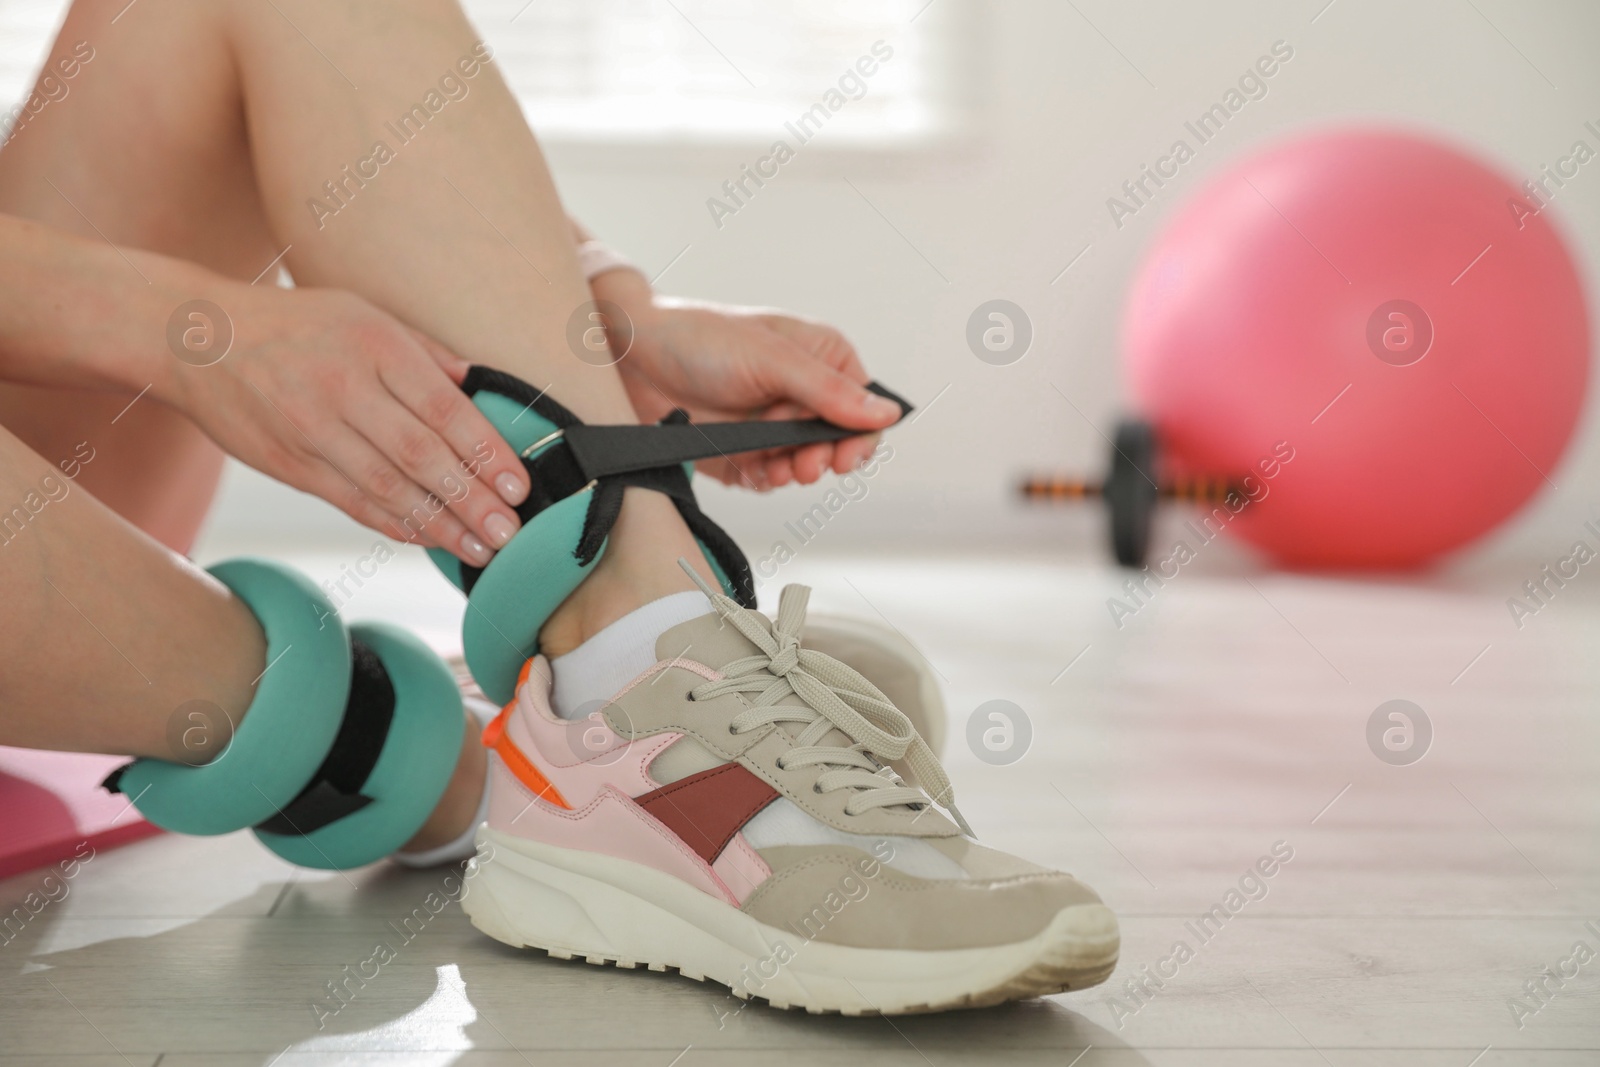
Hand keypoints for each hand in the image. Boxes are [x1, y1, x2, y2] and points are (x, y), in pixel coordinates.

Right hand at [155, 284, 529, 565]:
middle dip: (472, 500)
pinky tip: (429, 539)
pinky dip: (395, 524)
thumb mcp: (365, 314)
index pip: (444, 409)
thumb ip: (425, 353)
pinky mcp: (289, 463)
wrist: (197, 338)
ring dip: (440, 525)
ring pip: (387, 488)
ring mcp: (312, 430)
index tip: (520, 485)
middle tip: (510, 532)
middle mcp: (344, 389)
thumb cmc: (298, 323)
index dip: (486, 452)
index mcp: (375, 346)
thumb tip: (482, 386)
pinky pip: (352, 501)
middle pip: (421, 456)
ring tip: (480, 549)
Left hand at [593, 271, 902, 489]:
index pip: (862, 407)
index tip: (844, 456)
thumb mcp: (771, 359)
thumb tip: (886, 414)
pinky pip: (769, 479)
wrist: (628, 356)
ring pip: (805, 465)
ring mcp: (770, 425)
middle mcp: (800, 393)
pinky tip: (755, 470)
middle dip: (825, 458)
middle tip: (806, 465)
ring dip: (795, 472)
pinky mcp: (742, 452)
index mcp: (819, 358)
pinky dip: (766, 480)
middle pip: (837, 443)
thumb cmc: (698, 339)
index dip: (860, 436)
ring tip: (776, 468)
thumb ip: (828, 391)